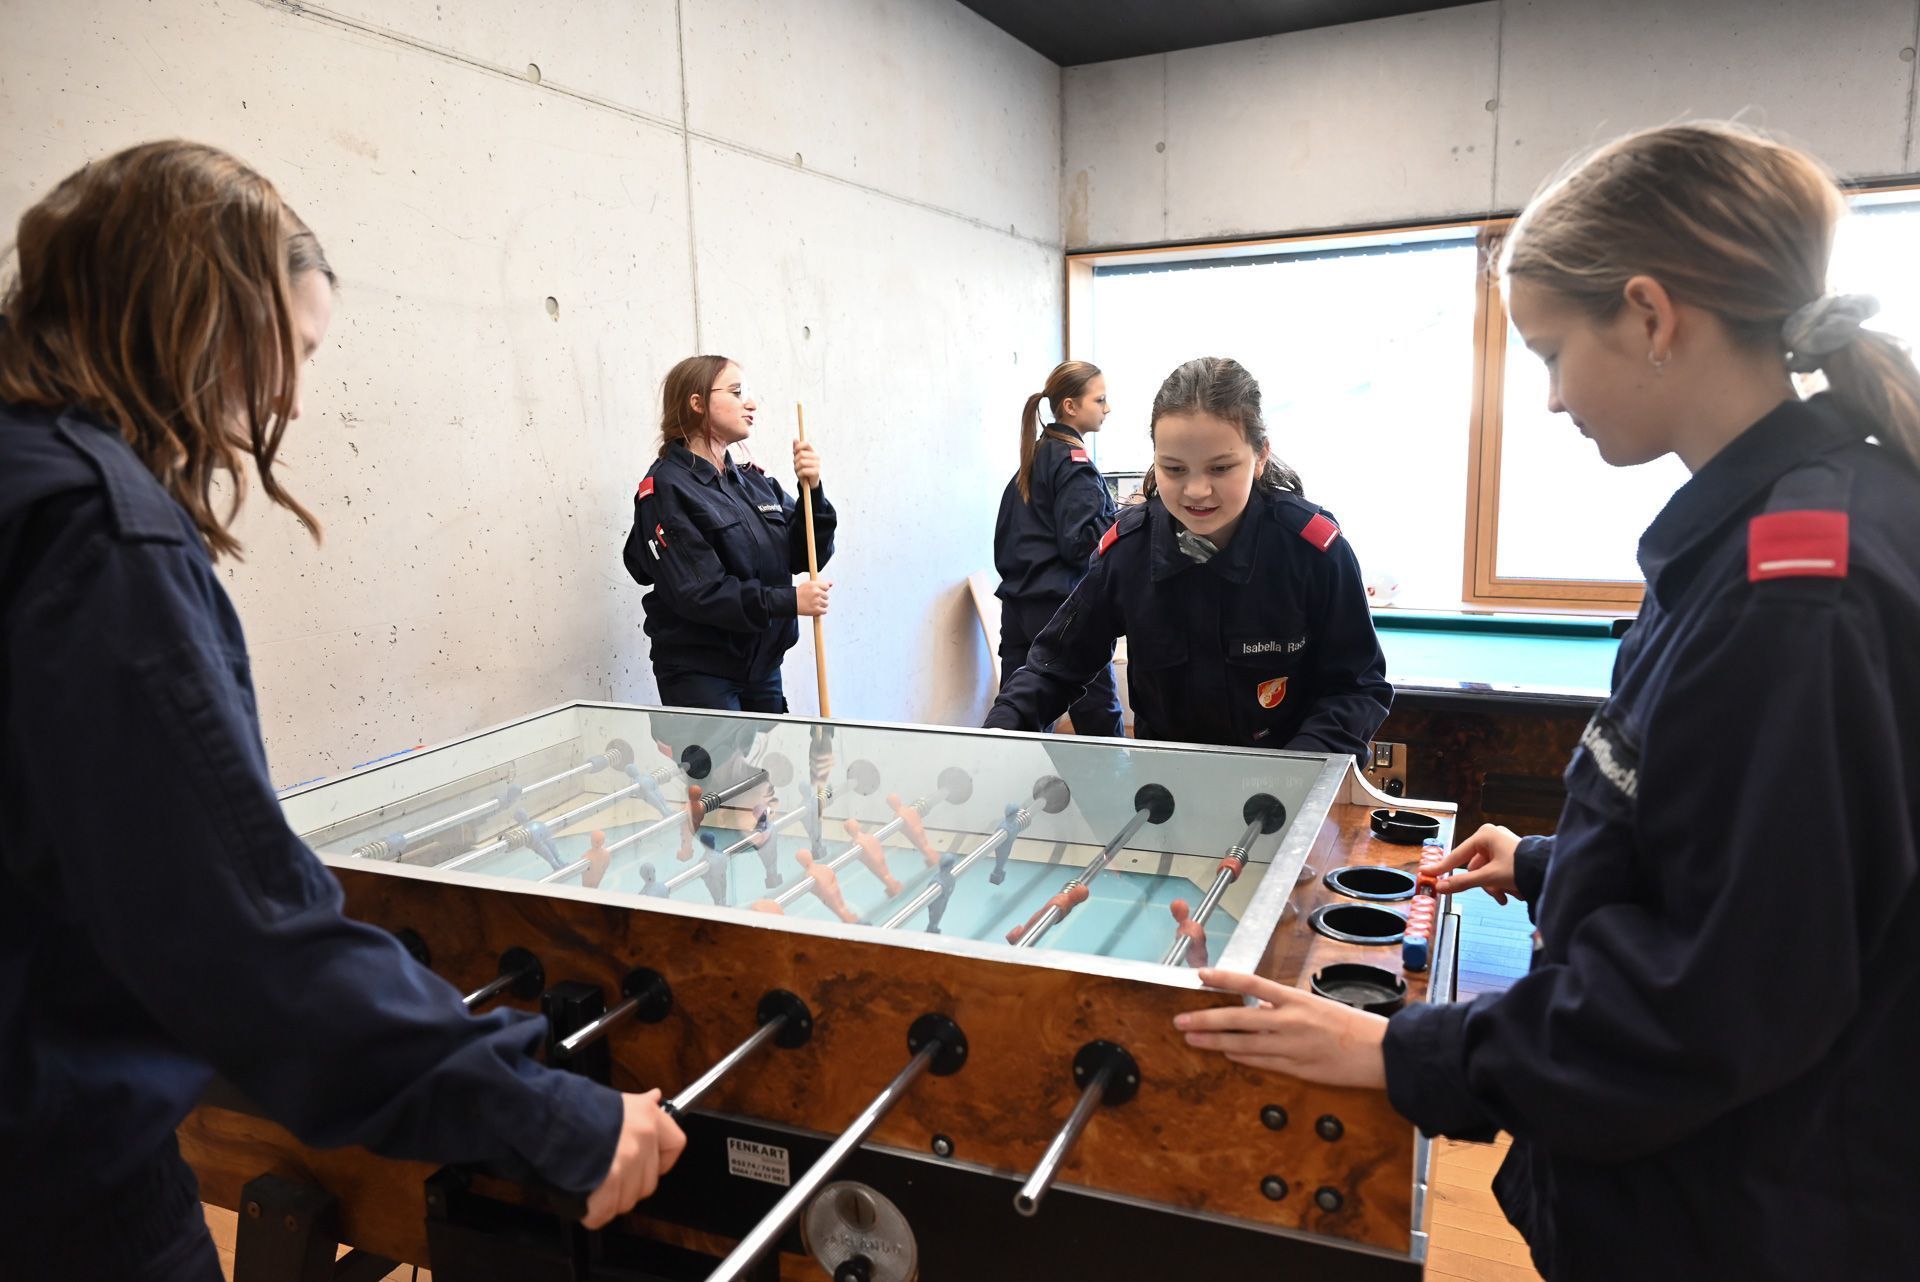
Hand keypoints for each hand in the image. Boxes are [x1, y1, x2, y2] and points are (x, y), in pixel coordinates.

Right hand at [581, 1090, 686, 1228]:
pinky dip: (592, 1213)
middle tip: (607, 1175)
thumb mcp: (613, 1099)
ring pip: (627, 1201)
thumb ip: (636, 1106)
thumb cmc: (573, 1105)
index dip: (661, 1160)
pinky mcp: (607, 1184)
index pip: (675, 1145)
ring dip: (609, 1200)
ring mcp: (626, 1163)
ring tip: (590, 1182)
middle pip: (648, 1182)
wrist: (545, 1115)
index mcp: (647, 1116)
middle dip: (628, 1186)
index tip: (649, 1163)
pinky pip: (604, 1213)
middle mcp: (642, 1139)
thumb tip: (654, 1097)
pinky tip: (583, 1198)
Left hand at [793, 440, 821, 488]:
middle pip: (801, 454)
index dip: (798, 446)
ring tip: (799, 471)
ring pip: (801, 462)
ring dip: (797, 468)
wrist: (809, 483)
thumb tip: (795, 439)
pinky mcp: (817, 472)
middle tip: (796, 466)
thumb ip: (797, 449)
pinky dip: (799, 474)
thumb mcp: (798, 459)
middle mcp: (817, 457)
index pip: (806, 444)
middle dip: (795, 460)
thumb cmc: (803, 469)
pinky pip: (803, 470)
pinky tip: (801, 476)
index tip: (794, 452)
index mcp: (813, 452)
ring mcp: (818, 464)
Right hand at [796, 580, 831, 615]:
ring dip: (821, 605)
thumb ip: (821, 584)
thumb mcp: (809, 585)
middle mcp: (816, 592)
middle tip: (812, 599)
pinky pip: (824, 611)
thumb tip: (832, 583)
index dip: (822, 590)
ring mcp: (816, 601)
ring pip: (826, 604)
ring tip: (813, 604)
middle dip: (821, 598)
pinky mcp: (816, 610)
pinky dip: (820, 611)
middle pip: (826, 596)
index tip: (817, 593)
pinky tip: (814, 609)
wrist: (790, 603)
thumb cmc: (800, 593)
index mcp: (814, 585)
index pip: (826, 587)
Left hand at [1174, 969, 1387, 1088]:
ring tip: (1193, 1040)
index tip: (1201, 975)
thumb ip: (1286, 1007)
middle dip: (1205, 1020)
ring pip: (1243, 1044)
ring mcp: (1291, 1047)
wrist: (1381, 1052)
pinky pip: (1261, 1062)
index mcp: (1296, 999)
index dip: (1224, 978)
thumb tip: (1257, 1008)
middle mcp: (1289, 1021)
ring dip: (1215, 1042)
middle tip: (1181, 1021)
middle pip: (1237, 1018)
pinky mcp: (1296, 1069)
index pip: (1251, 982)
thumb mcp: (1317, 1004)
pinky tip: (1226, 1053)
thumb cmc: (1353, 1025)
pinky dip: (1241, 1057)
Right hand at [1435, 823, 1520, 903]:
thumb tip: (1442, 886)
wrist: (1548, 872)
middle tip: (1495, 894)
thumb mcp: (1489, 877)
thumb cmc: (1524, 867)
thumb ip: (1463, 882)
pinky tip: (1512, 891)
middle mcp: (1492, 837)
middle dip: (1485, 885)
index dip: (1442, 867)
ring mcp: (1501, 845)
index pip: (1457, 855)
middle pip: (1474, 867)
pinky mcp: (1509, 855)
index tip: (1427, 872)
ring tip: (1507, 895)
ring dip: (1495, 887)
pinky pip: (1496, 871)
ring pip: (1486, 872)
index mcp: (1484, 835)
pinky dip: (1501, 883)